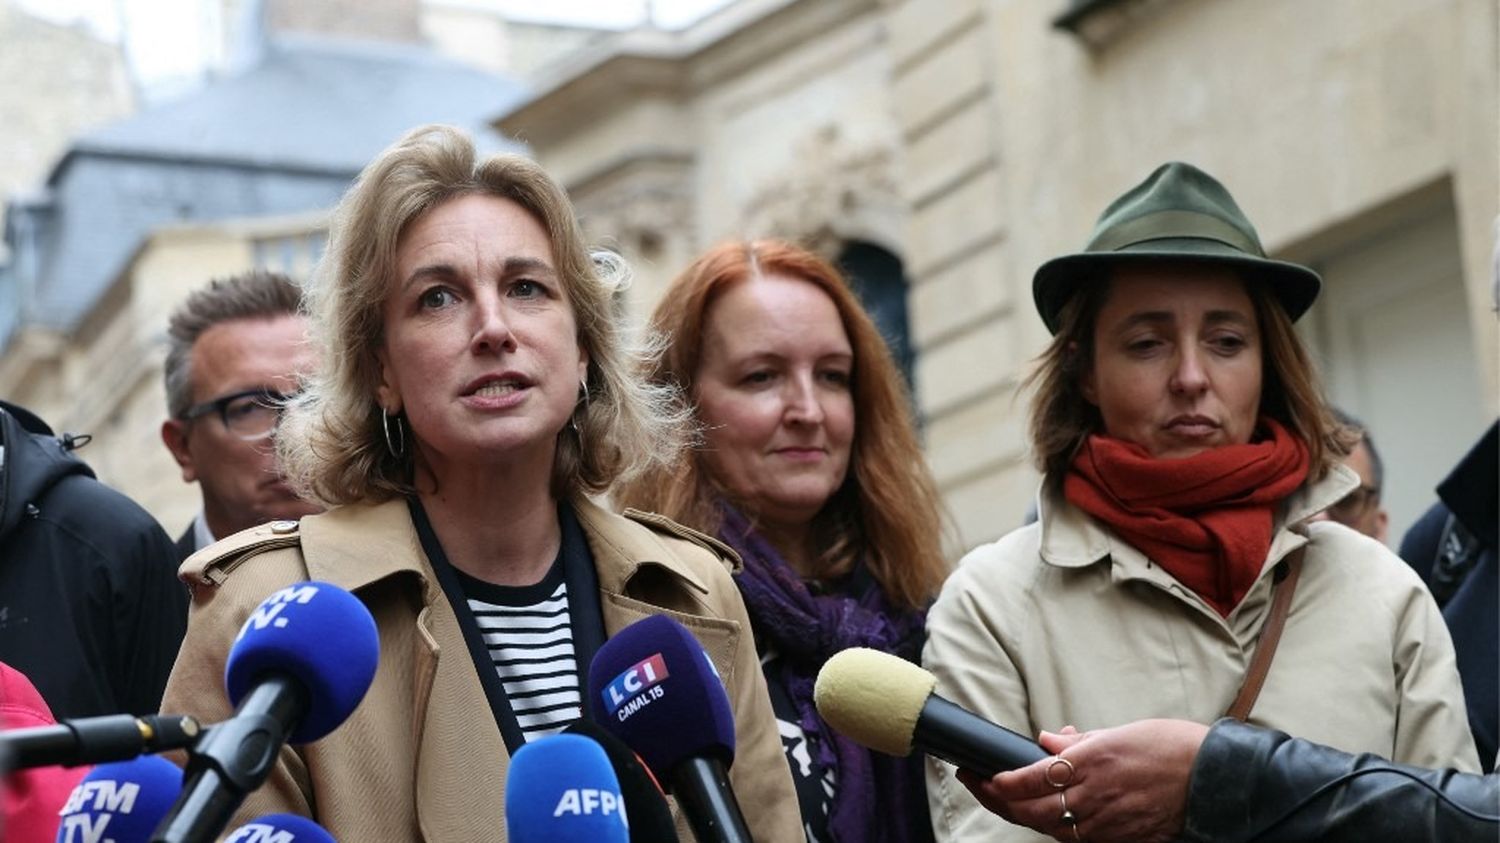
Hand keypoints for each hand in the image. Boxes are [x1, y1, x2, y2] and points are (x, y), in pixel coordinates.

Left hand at [957, 719, 1208, 842]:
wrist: (1215, 778)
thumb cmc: (1171, 746)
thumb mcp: (1121, 731)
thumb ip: (1080, 741)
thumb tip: (1045, 742)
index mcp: (1092, 761)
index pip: (1031, 778)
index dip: (1000, 781)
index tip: (981, 773)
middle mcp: (1095, 795)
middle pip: (1032, 810)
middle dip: (999, 801)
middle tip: (977, 785)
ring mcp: (1107, 822)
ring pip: (1051, 828)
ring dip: (1023, 816)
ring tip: (1002, 801)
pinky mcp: (1121, 839)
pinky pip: (1078, 838)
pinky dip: (1055, 827)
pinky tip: (1043, 816)